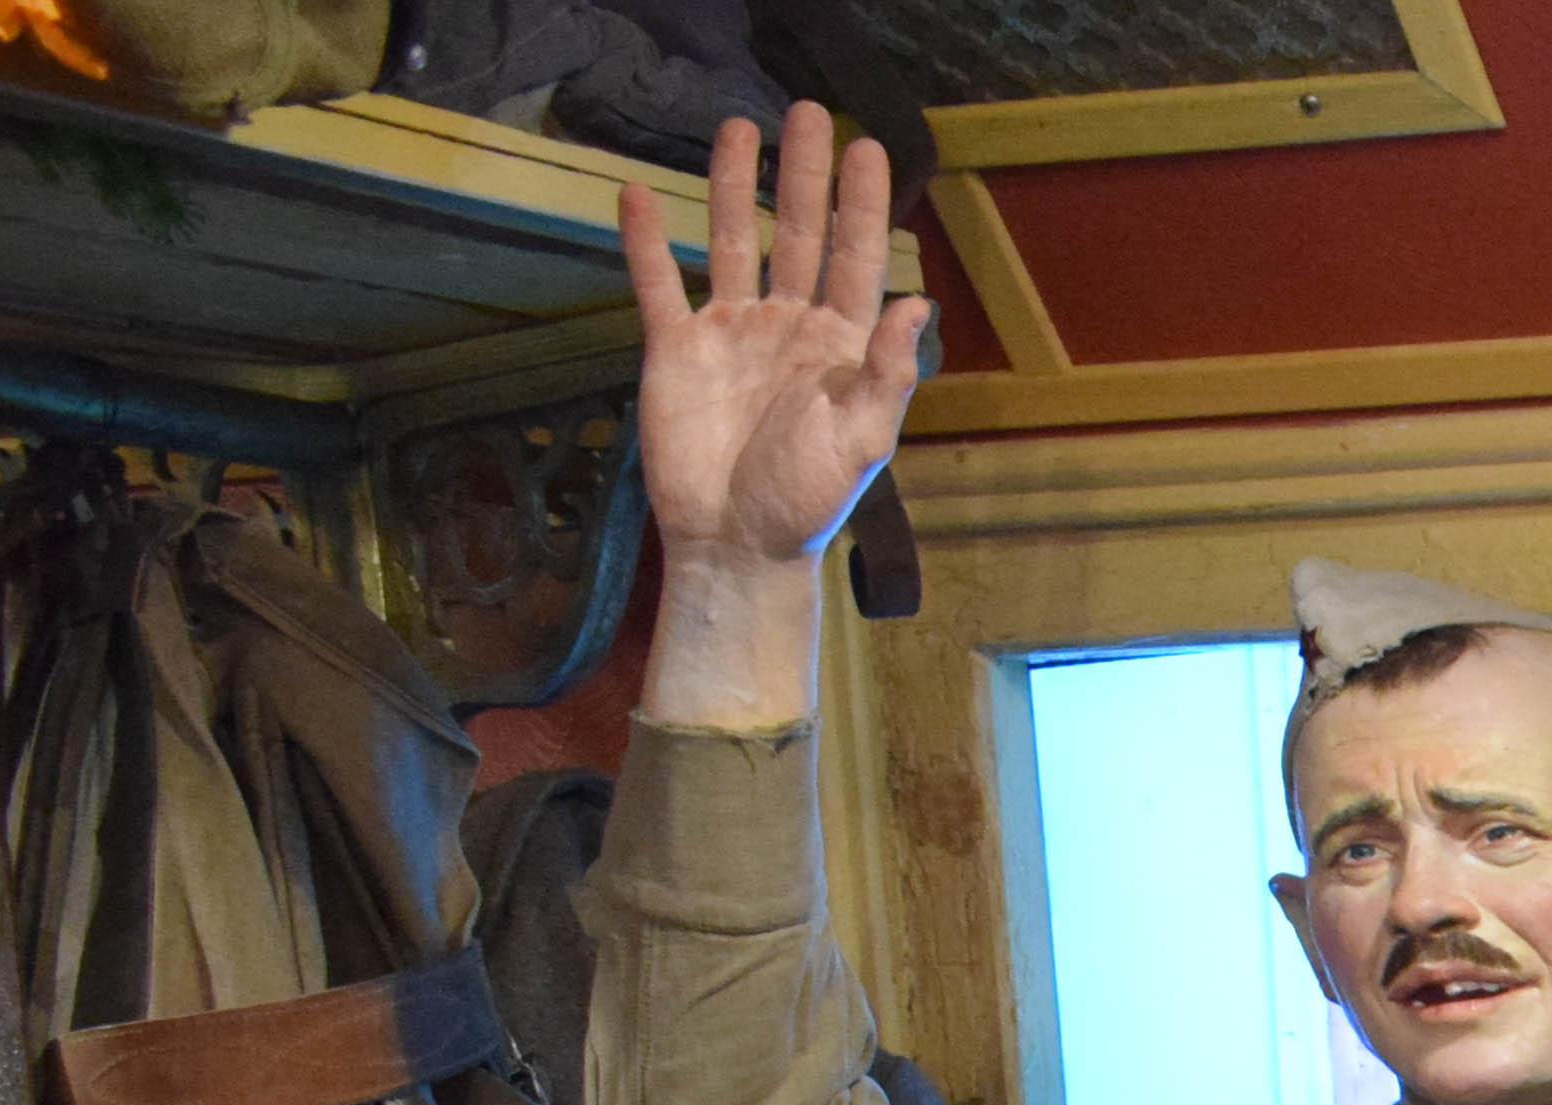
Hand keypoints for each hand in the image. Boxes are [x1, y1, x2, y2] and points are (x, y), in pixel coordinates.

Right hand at [624, 112, 927, 571]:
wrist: (735, 544)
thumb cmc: (806, 501)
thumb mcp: (860, 441)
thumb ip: (886, 373)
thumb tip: (916, 302)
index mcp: (838, 344)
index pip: (854, 258)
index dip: (861, 204)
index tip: (868, 147)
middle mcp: (787, 325)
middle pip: (795, 233)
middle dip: (802, 175)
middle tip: (807, 112)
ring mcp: (730, 331)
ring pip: (729, 241)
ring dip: (730, 186)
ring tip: (736, 126)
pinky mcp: (675, 349)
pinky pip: (657, 283)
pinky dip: (644, 241)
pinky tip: (635, 192)